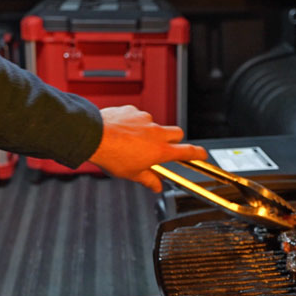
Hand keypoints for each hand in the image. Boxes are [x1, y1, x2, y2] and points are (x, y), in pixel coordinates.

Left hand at [89, 105, 207, 192]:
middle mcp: (156, 132)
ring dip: (149, 132)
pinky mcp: (132, 110)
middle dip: (174, 140)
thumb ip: (148, 179)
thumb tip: (156, 185)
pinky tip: (122, 132)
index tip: (201, 154)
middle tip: (163, 148)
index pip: (187, 151)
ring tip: (133, 142)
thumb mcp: (131, 174)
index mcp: (160, 150)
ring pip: (155, 124)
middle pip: (177, 133)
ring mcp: (144, 119)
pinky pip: (138, 117)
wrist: (93, 136)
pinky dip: (134, 123)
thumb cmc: (111, 155)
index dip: (197, 153)